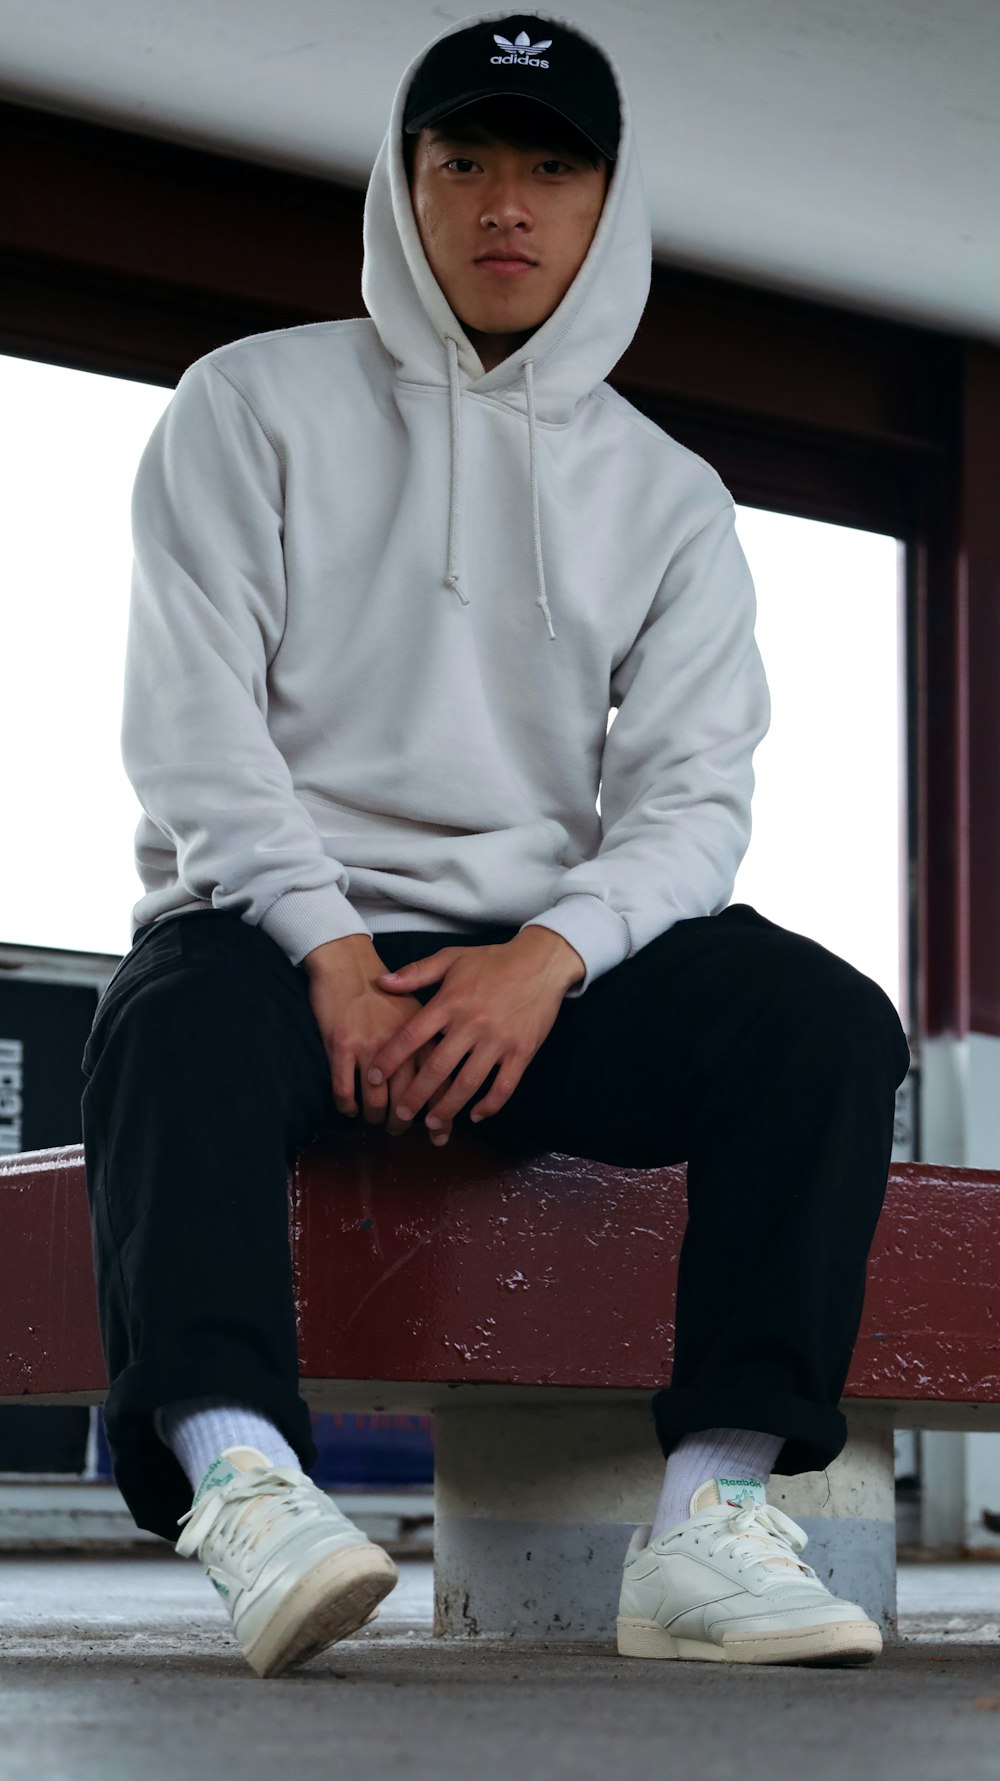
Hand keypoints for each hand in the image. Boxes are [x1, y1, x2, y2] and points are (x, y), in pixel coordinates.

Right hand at [303, 937, 459, 1141]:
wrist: (347, 962)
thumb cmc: (383, 988)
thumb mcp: (417, 1007)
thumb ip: (432, 1038)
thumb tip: (446, 1073)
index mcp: (423, 1034)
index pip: (439, 1082)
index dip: (440, 1112)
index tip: (440, 1133)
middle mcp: (400, 1043)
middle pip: (407, 1098)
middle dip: (405, 1122)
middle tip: (400, 1130)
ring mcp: (369, 1045)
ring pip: (376, 1101)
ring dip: (376, 1118)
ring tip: (376, 1122)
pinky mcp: (340, 1045)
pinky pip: (344, 1089)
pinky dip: (347, 1106)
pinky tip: (349, 1109)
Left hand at [365, 930, 583, 1143]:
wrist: (542, 961)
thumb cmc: (493, 960)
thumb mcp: (451, 958)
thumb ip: (415, 973)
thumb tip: (380, 982)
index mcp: (451, 1002)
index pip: (412, 1035)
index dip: (390, 1059)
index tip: (374, 1077)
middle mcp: (472, 1023)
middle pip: (437, 1067)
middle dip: (415, 1095)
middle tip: (400, 1114)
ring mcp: (499, 1040)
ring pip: (468, 1083)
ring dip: (448, 1107)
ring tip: (432, 1123)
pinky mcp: (522, 1051)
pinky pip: (504, 1086)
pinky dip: (489, 1105)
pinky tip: (475, 1115)